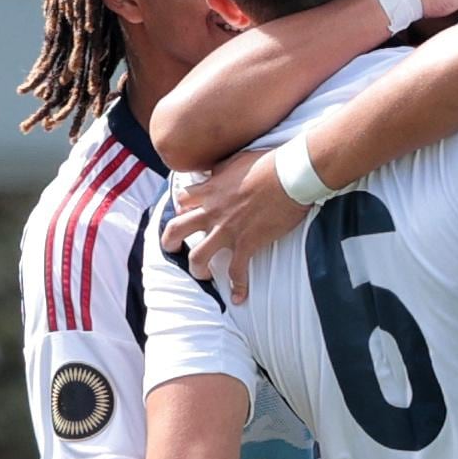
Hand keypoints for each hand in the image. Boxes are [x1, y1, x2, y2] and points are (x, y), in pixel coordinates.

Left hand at [161, 144, 303, 301]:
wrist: (289, 176)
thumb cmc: (267, 164)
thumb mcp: (235, 160)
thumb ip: (221, 170)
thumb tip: (216, 172)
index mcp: (209, 191)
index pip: (182, 201)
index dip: (181, 208)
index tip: (185, 213)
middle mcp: (212, 212)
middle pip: (176, 230)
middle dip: (168, 242)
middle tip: (170, 248)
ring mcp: (227, 230)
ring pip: (198, 256)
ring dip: (197, 268)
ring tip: (202, 275)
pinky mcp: (247, 243)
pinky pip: (237, 271)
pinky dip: (237, 288)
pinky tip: (238, 298)